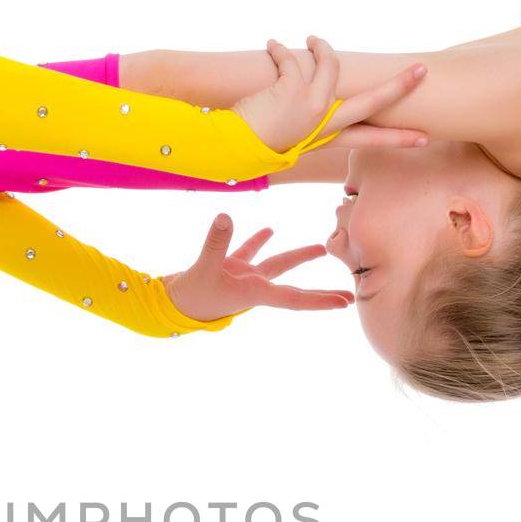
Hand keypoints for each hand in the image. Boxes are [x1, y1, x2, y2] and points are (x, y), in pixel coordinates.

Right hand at [163, 214, 354, 320]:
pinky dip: (260, 241)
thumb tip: (225, 216)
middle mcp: (255, 287)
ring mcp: (245, 278)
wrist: (172, 305)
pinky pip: (251, 254)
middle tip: (348, 291)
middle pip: (295, 287)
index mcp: (255, 292)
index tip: (345, 303)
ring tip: (321, 249)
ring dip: (298, 257)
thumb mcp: (204, 269)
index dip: (321, 300)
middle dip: (320, 289)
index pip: (295, 298)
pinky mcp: (231, 269)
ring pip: (278, 266)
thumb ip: (216, 242)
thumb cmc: (191, 295)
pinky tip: (271, 230)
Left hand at [232, 37, 428, 151]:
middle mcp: (324, 123)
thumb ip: (309, 118)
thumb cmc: (256, 142)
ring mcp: (311, 105)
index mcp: (325, 139)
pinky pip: (292, 57)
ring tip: (311, 39)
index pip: (368, 139)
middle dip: (399, 86)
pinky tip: (272, 46)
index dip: (396, 139)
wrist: (234, 146)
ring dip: (321, 46)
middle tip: (421, 71)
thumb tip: (317, 87)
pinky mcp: (294, 89)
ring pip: (330, 64)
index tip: (423, 139)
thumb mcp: (289, 136)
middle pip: (372, 103)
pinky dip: (280, 49)